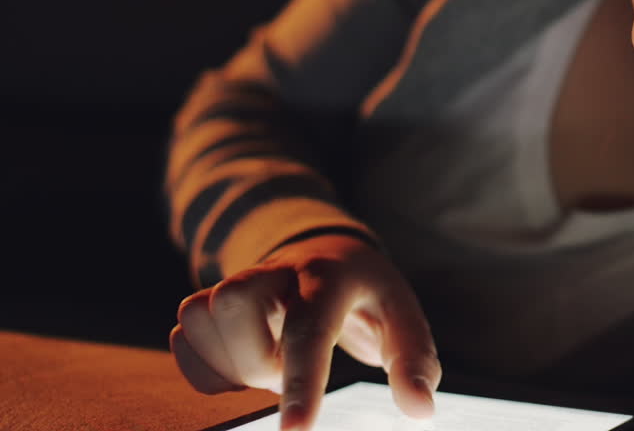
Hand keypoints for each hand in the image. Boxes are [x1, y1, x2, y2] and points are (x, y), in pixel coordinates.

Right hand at [169, 234, 439, 430]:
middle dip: (259, 359)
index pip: (309, 327)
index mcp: (329, 275)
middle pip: (234, 308)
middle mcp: (276, 268)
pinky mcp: (210, 299)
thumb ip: (415, 361)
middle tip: (290, 366)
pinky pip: (183, 338)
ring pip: (202, 320)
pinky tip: (242, 363)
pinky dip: (207, 366)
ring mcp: (237, 278)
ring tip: (273, 360)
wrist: (330, 253)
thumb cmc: (369, 296)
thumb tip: (420, 410)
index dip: (301, 381)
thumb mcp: (403, 317)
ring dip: (235, 363)